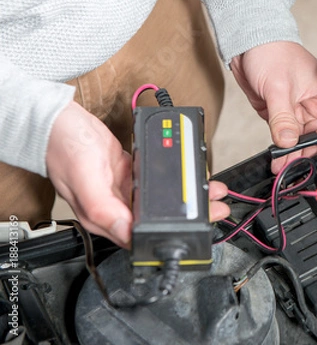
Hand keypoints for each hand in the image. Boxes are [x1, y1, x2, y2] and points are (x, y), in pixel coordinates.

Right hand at [46, 101, 229, 247]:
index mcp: (105, 218)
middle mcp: (116, 208)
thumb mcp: (86, 182)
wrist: (58, 121)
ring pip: (162, 201)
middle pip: (159, 219)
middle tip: (216, 209)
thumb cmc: (63, 150)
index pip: (143, 237)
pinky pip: (157, 181)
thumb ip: (105, 210)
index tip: (199, 228)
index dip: (172, 236)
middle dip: (192, 215)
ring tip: (212, 192)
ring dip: (189, 197)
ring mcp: (124, 190)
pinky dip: (177, 180)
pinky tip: (190, 176)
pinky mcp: (129, 173)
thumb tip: (128, 232)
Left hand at [231, 42, 316, 171]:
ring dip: (292, 155)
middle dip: (305, 154)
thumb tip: (288, 141)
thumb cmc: (273, 52)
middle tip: (293, 166)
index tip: (316, 160)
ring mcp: (299, 110)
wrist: (248, 44)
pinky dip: (282, 148)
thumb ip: (283, 118)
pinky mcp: (283, 114)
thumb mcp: (280, 88)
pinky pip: (286, 136)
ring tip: (282, 167)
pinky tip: (278, 158)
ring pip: (301, 141)